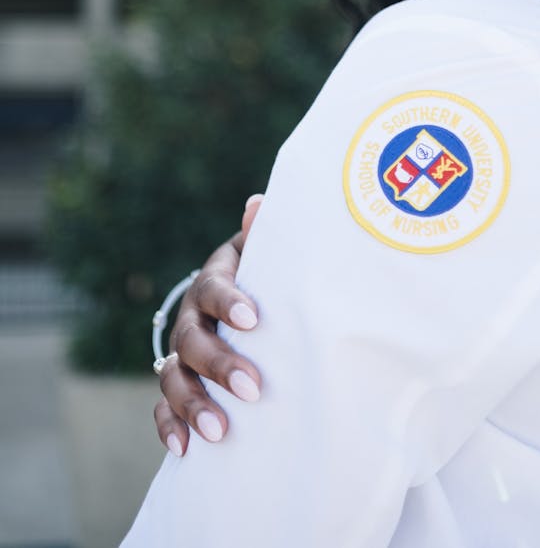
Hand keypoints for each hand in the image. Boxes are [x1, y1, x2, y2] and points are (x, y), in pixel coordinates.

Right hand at [154, 194, 263, 455]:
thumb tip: (259, 203)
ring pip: (172, 377)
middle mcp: (189, 317)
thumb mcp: (263, 252)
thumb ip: (263, 233)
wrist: (236, 298)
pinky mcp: (175, 383)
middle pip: (192, 341)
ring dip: (193, 403)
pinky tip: (184, 449)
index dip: (230, 302)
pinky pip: (163, 407)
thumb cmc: (261, 274)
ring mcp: (178, 353)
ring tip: (219, 431)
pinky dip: (170, 427)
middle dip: (219, 364)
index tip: (254, 320)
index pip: (215, 288)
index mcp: (214, 281)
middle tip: (252, 388)